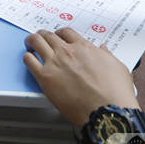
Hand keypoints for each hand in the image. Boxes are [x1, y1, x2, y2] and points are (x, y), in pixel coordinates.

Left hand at [23, 28, 138, 126]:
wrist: (107, 111)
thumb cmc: (114, 93)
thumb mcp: (117, 67)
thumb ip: (107, 55)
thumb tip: (103, 49)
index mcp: (84, 47)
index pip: (66, 32)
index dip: (60, 33)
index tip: (58, 37)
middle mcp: (67, 52)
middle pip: (49, 35)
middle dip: (43, 35)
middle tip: (41, 38)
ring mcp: (54, 63)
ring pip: (36, 42)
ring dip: (32, 41)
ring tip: (29, 43)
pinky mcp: (45, 78)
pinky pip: (29, 61)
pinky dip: (27, 57)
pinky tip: (28, 59)